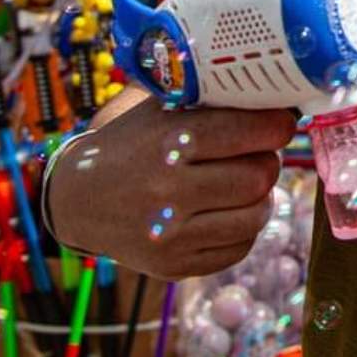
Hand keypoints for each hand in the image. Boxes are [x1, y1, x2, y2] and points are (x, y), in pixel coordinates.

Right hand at [49, 92, 295, 279]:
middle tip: (257, 154)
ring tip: (246, 184)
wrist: (77, 199)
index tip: (279, 123)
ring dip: (260, 197)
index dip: (277, 126)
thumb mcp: (160, 108)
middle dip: (267, 161)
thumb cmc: (131, 143)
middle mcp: (168, 189)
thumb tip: (275, 90)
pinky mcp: (172, 266)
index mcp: (169, 141)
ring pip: (255, 215)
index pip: (253, 130)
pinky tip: (226, 212)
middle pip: (260, 176)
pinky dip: (242, 229)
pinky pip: (238, 249)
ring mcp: (169, 233)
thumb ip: (211, 96)